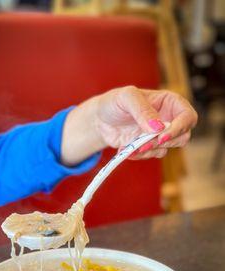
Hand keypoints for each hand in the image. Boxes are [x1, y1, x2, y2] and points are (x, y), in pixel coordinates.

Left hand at [61, 86, 197, 164]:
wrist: (99, 120)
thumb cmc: (114, 102)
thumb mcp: (126, 98)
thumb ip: (142, 110)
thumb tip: (158, 128)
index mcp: (168, 102)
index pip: (188, 116)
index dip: (180, 127)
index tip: (162, 136)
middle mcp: (168, 118)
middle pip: (182, 136)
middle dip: (164, 142)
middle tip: (144, 144)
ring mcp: (159, 134)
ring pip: (167, 148)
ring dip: (150, 150)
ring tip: (131, 146)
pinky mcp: (149, 146)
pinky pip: (152, 155)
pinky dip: (140, 155)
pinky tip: (126, 150)